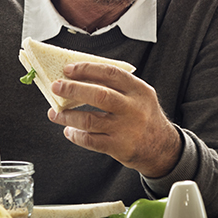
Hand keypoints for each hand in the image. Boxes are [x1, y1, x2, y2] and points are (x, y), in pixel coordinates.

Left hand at [47, 61, 181, 177]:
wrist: (162, 148)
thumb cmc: (144, 118)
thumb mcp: (140, 96)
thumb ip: (117, 87)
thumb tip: (80, 78)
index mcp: (139, 90)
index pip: (110, 73)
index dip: (87, 69)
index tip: (69, 69)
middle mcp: (134, 108)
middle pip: (99, 95)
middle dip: (73, 89)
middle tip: (56, 86)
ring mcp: (126, 129)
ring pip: (89, 120)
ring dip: (67, 116)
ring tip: (55, 113)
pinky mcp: (119, 147)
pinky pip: (90, 140)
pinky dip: (76, 135)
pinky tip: (69, 131)